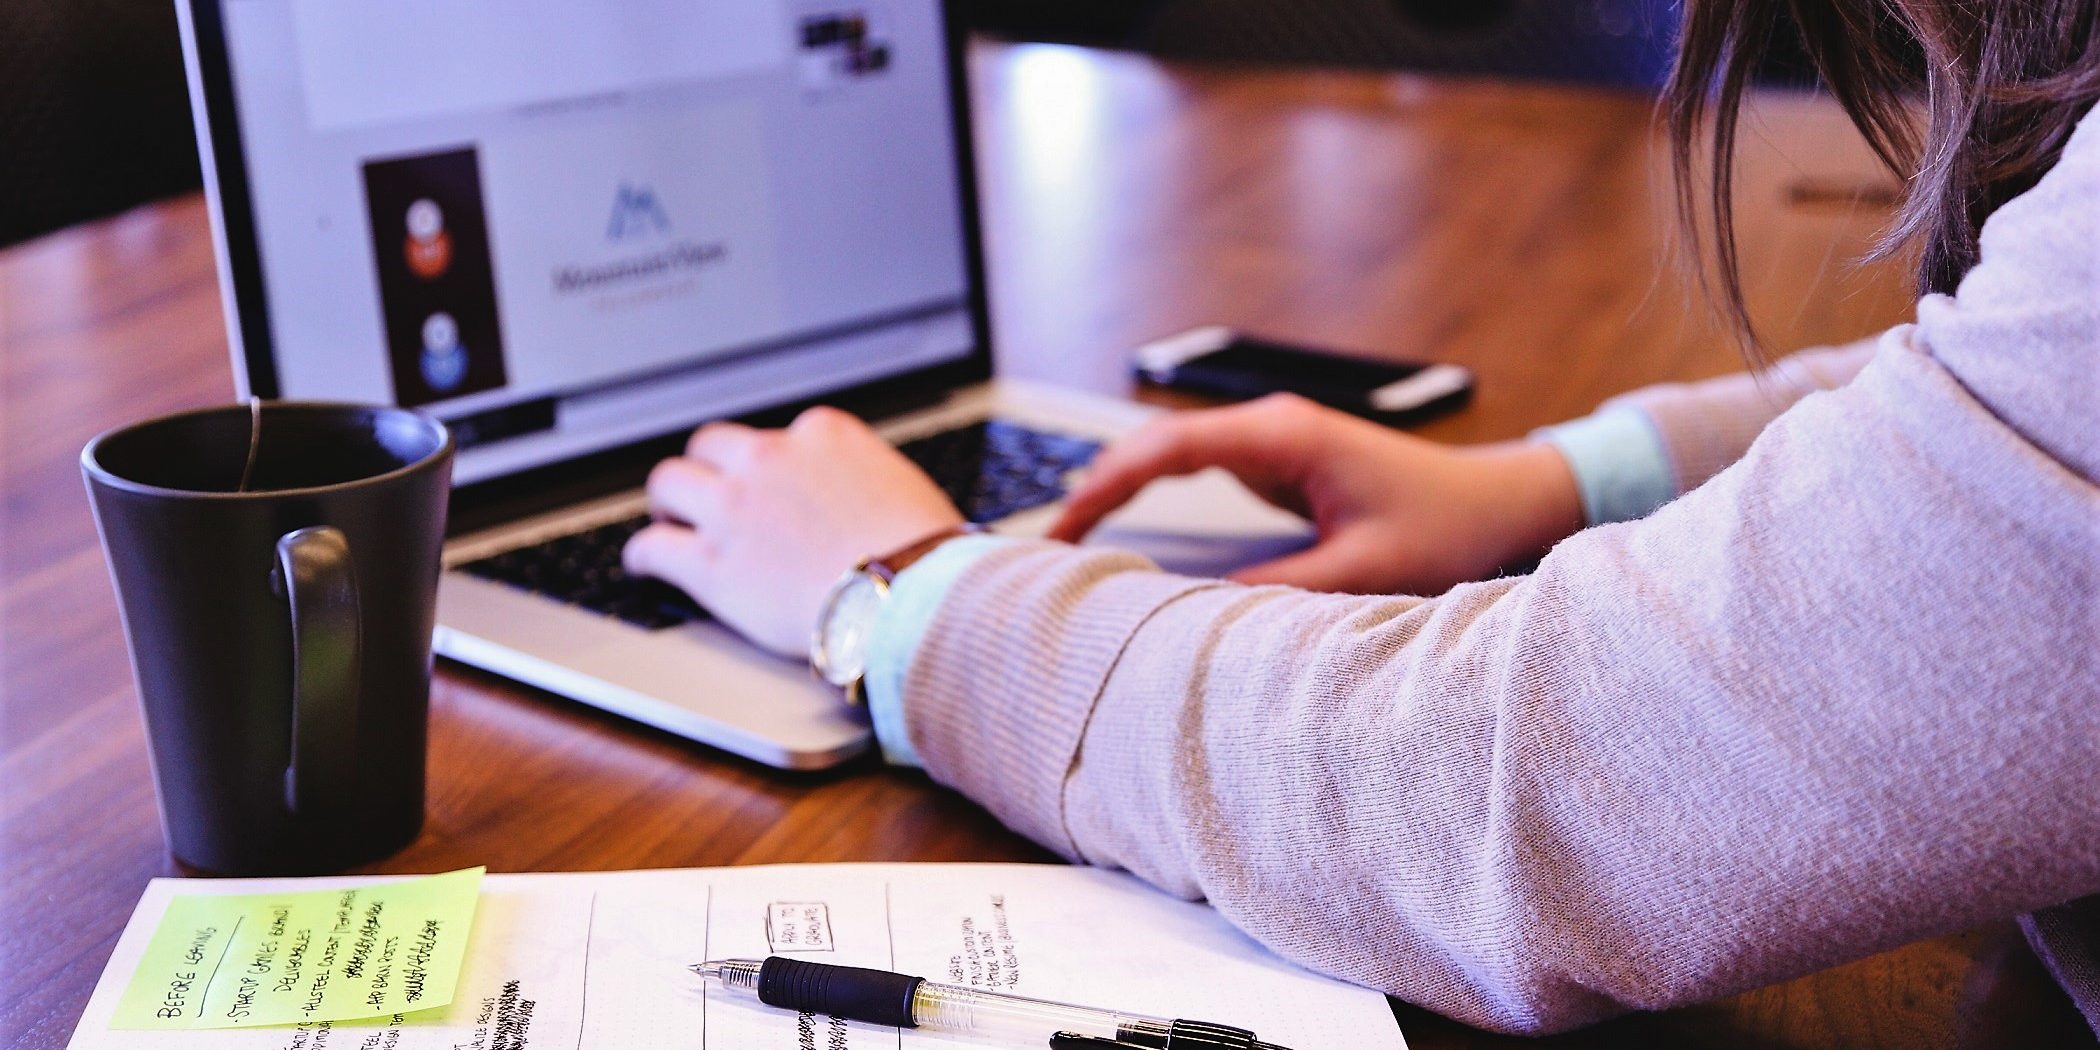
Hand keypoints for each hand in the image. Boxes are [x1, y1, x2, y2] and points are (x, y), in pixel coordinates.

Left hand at [623, 407, 963, 658]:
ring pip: (670, 483)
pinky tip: (645, 564)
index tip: (767, 484)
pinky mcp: (712, 564)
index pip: (777, 435)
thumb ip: (864, 479)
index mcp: (822, 434)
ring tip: (669, 521)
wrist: (912, 596)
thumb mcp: (901, 486)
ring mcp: (735, 509)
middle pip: (711, 445)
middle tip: (706, 494)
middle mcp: (770, 458)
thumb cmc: (925, 553)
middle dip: (707, 469)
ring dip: (668, 502)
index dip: (768, 464)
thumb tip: (862, 499)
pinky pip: (653, 548)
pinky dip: (643, 555)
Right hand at [1049, 394, 1583, 594]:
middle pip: (1155, 445)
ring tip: (1069, 541)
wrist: (1500, 502)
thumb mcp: (1363, 570)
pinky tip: (1124, 529)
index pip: (1169, 448)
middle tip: (1047, 545)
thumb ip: (1279, 590)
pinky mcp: (1280, 464)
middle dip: (1097, 487)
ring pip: (1171, 456)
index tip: (1064, 526)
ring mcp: (1274, 442)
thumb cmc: (1447, 526)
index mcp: (1285, 436)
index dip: (1107, 484)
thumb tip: (1196, 613)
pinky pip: (1198, 472)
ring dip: (1121, 491)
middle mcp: (1271, 428)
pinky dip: (1154, 497)